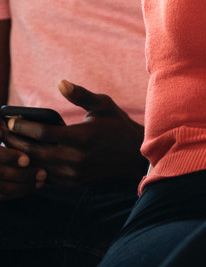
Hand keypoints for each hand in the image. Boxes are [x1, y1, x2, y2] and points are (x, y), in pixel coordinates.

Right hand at [0, 137, 45, 200]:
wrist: (2, 160)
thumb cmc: (2, 136)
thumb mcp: (0, 131)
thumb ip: (4, 131)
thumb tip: (10, 128)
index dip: (10, 157)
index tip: (27, 160)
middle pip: (1, 173)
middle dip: (22, 175)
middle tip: (42, 173)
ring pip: (3, 188)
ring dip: (24, 186)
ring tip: (41, 181)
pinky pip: (3, 196)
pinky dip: (18, 194)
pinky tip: (32, 187)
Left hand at [1, 81, 145, 188]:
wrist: (132, 154)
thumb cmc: (116, 124)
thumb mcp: (102, 104)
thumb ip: (80, 95)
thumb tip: (61, 83)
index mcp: (82, 137)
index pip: (43, 133)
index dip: (23, 126)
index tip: (10, 120)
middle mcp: (76, 158)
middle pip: (34, 152)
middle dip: (15, 141)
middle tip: (3, 132)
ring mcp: (73, 174)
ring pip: (37, 167)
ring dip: (21, 156)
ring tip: (9, 144)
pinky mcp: (72, 183)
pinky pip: (46, 177)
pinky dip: (34, 167)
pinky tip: (25, 157)